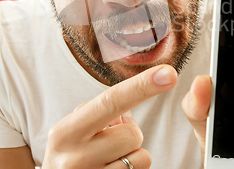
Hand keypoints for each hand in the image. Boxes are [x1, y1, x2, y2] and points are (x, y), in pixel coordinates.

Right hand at [43, 64, 177, 168]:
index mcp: (64, 133)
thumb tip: (134, 102)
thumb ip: (101, 111)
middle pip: (132, 133)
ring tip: (108, 160)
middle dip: (128, 134)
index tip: (168, 73)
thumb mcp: (73, 131)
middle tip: (107, 143)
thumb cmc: (69, 155)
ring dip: (131, 155)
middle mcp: (74, 158)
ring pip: (141, 156)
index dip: (141, 86)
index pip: (110, 101)